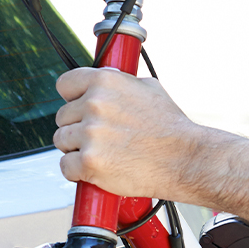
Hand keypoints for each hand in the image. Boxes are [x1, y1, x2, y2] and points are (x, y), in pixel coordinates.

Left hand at [53, 67, 209, 199]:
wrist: (186, 159)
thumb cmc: (171, 127)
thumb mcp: (151, 89)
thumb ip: (122, 82)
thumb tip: (107, 76)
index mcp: (106, 81)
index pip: (65, 84)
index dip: (73, 97)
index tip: (81, 107)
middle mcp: (94, 104)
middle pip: (63, 117)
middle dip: (79, 127)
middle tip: (103, 136)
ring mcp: (90, 134)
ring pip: (62, 141)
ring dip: (78, 149)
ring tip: (105, 152)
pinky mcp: (89, 162)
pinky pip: (67, 166)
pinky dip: (79, 171)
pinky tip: (101, 167)